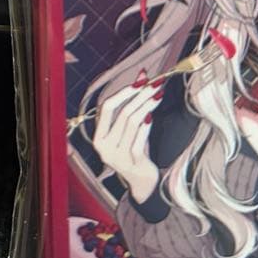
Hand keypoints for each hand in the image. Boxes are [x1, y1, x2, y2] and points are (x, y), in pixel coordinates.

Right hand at [93, 73, 161, 202]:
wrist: (142, 183)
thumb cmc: (134, 150)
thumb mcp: (129, 128)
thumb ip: (132, 103)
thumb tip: (142, 74)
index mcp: (98, 137)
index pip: (107, 108)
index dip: (123, 92)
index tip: (140, 81)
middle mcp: (104, 146)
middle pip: (122, 113)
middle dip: (140, 96)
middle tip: (155, 84)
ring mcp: (117, 156)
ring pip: (132, 123)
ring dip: (147, 106)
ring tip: (158, 96)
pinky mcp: (132, 162)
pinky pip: (139, 137)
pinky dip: (146, 125)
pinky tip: (152, 115)